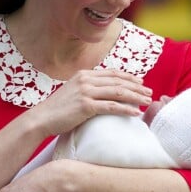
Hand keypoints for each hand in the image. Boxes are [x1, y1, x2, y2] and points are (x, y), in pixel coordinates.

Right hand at [29, 68, 152, 137]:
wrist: (41, 118)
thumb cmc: (58, 109)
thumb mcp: (73, 92)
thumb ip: (87, 88)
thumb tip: (103, 92)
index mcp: (83, 74)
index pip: (112, 73)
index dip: (129, 77)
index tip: (141, 82)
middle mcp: (86, 80)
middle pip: (118, 81)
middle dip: (136, 86)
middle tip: (149, 92)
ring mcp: (85, 92)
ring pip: (118, 92)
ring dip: (135, 96)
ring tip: (147, 101)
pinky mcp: (86, 106)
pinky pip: (111, 106)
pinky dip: (126, 109)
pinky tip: (136, 112)